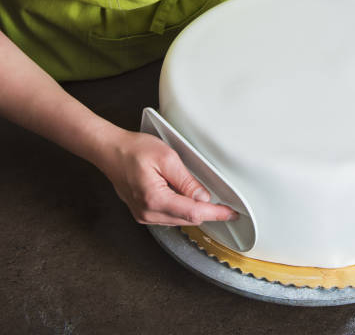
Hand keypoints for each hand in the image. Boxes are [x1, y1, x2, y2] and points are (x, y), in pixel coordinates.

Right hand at [99, 129, 237, 225]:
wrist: (108, 150)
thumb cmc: (133, 150)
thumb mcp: (167, 158)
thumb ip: (187, 180)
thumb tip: (203, 197)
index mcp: (155, 199)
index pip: (193, 213)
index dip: (215, 214)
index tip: (230, 214)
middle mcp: (147, 212)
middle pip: (188, 219)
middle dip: (207, 212)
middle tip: (223, 204)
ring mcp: (143, 215)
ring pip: (179, 220)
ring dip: (193, 210)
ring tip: (201, 195)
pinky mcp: (142, 213)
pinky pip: (169, 217)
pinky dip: (181, 209)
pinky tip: (184, 197)